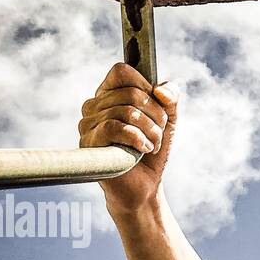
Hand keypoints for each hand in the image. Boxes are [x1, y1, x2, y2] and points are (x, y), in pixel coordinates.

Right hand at [79, 62, 179, 214]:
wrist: (144, 187)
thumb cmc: (152, 151)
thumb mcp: (168, 120)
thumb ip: (171, 97)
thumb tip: (160, 91)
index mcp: (108, 95)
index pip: (121, 71)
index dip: (144, 85)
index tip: (156, 106)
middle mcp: (93, 106)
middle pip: (130, 93)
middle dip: (156, 115)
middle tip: (158, 134)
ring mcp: (87, 124)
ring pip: (126, 111)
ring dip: (151, 131)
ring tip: (151, 146)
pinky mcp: (89, 142)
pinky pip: (115, 127)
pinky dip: (138, 138)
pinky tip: (143, 150)